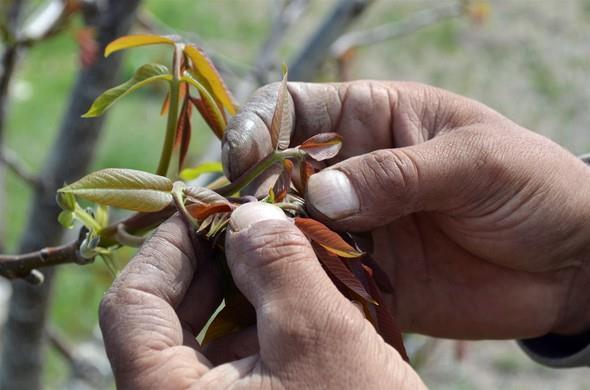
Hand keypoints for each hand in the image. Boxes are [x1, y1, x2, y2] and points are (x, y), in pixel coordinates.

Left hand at [99, 210, 424, 388]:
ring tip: (279, 252)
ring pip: (204, 334)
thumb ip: (277, 264)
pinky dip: (259, 319)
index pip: (131, 305)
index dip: (166, 246)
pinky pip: (235, 357)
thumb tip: (248, 215)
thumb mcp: (318, 335)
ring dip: (240, 287)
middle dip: (210, 262)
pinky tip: (295, 294)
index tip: (205, 208)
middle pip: (165, 317)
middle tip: (251, 224)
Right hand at [222, 81, 589, 337]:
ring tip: (251, 264)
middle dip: (251, 196)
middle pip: (275, 176)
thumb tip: (324, 194)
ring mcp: (353, 227)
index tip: (244, 156)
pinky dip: (297, 288)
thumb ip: (399, 174)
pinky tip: (284, 296)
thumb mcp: (474, 161)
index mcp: (369, 120)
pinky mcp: (364, 277)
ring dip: (267, 247)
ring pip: (287, 231)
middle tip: (240, 223)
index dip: (258, 125)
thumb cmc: (531, 184)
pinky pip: (318, 281)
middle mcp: (349, 172)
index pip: (291, 110)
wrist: (568, 261)